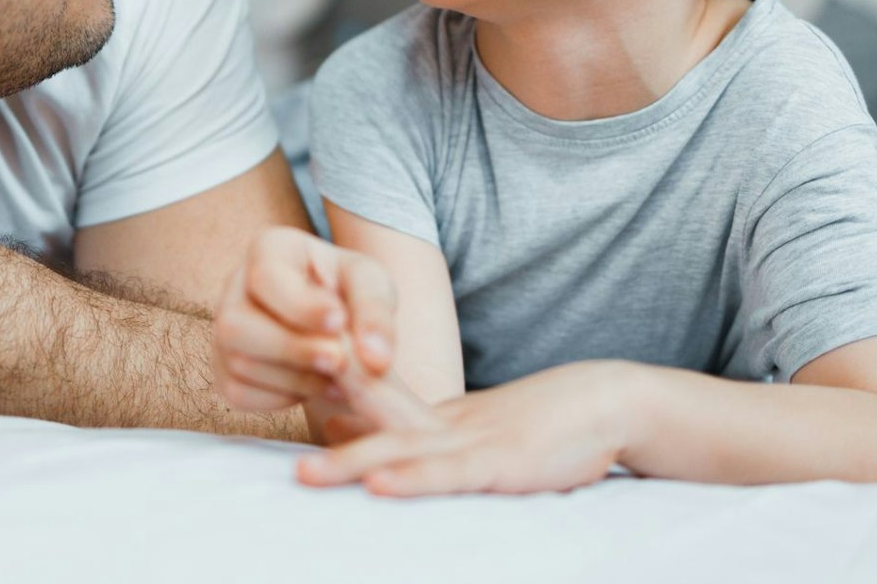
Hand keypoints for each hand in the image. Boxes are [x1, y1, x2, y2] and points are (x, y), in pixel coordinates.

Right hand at [211, 226, 398, 413]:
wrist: (335, 320)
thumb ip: (375, 314)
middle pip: (236, 325)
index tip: (339, 322)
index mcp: (269, 249)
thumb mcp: (371, 285)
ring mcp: (223, 329)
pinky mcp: (224, 368)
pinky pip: (238, 393)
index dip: (300, 306)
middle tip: (339, 361)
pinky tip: (316, 386)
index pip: (265, 276)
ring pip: (238, 363)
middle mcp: (235, 287)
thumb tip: (376, 359)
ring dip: (295, 379)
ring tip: (337, 376)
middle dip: (292, 349)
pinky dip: (281, 398)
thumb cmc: (348, 290)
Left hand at [296, 361, 645, 496]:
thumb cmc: (549, 423)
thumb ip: (431, 443)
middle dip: (316, 432)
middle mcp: (445, 425)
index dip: (322, 397)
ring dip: (351, 462)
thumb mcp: (480, 432)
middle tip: (265, 440)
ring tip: (305, 475)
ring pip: (400, 452)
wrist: (611, 402)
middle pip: (371, 422)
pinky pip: (450, 475)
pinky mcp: (503, 466)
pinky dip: (413, 481)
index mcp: (437, 417)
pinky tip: (380, 486)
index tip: (272, 392)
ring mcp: (474, 442)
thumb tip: (373, 451)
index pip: (370, 402)